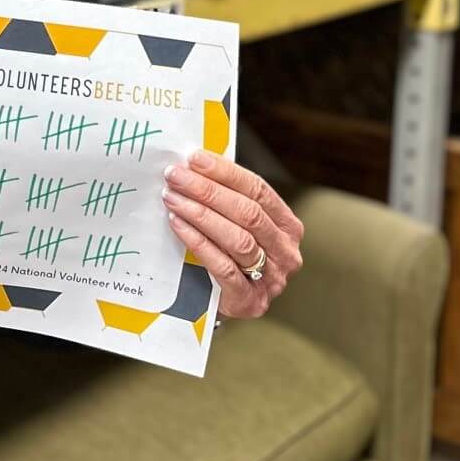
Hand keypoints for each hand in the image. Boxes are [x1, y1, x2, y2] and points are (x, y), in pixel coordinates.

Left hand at [162, 150, 302, 319]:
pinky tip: (177, 224)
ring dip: (201, 213)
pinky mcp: (249, 300)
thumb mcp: (235, 223)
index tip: (194, 158)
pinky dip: (199, 242)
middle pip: (248, 213)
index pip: (258, 190)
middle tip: (176, 176)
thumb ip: (224, 197)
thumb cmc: (227, 253)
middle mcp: (285, 252)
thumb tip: (192, 164)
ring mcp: (272, 279)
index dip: (225, 172)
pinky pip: (223, 267)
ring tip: (172, 197)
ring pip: (238, 238)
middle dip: (207, 190)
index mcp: (287, 226)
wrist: (223, 302)